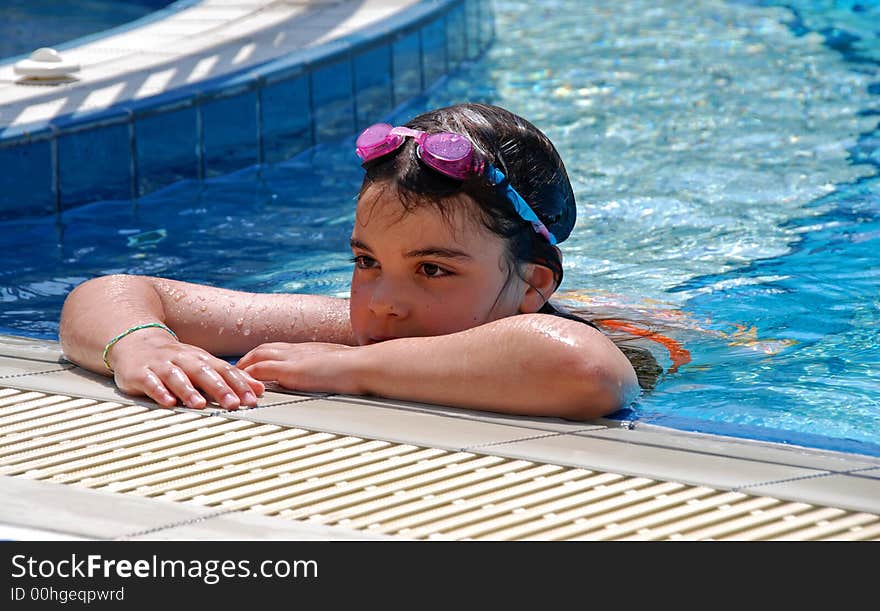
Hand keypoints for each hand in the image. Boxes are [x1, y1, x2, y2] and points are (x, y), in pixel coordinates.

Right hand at [109, 331, 264, 409]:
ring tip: (199, 404)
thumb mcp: (203, 364)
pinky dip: (159, 392)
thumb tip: (259, 389)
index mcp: (201, 359)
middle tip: (234, 404)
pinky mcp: (141, 373)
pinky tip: (167, 402)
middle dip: (220, 388)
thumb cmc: (176, 358)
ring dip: (189, 390)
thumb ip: (230, 377)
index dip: (240, 384)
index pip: (225, 371)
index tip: (253, 398)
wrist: (136, 340)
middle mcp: (184, 360)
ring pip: (177, 377)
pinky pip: (151, 383)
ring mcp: (162, 365)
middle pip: (204, 373)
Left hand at [236, 342, 362, 394]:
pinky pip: (260, 370)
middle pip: (263, 349)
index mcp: (308, 350)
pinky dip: (248, 376)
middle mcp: (297, 350)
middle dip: (248, 360)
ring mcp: (293, 358)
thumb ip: (330, 371)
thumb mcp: (340, 367)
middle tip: (237, 371)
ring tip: (233, 379)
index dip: (265, 356)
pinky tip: (242, 385)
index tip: (256, 366)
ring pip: (257, 356)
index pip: (279, 349)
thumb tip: (334, 378)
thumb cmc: (358, 368)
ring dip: (244, 366)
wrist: (363, 365)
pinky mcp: (291, 370)